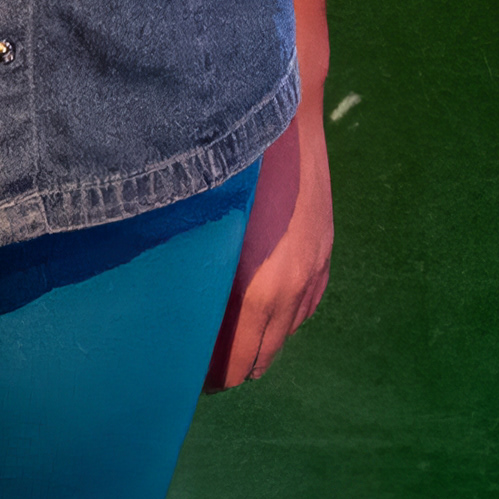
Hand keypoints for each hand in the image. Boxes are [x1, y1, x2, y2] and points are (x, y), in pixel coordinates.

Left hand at [208, 100, 332, 387]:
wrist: (282, 117)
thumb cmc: (226, 167)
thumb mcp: (203, 226)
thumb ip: (196, 270)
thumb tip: (173, 304)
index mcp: (260, 287)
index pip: (239, 357)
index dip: (213, 376)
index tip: (186, 381)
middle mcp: (294, 287)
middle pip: (265, 352)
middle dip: (234, 366)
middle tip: (200, 372)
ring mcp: (315, 268)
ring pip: (289, 331)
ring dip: (261, 344)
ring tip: (229, 348)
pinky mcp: (325, 250)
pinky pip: (308, 305)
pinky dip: (285, 320)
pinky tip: (266, 318)